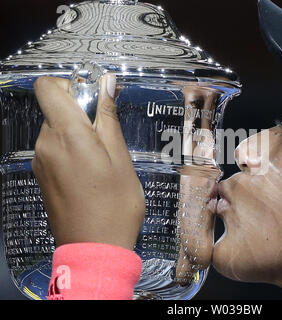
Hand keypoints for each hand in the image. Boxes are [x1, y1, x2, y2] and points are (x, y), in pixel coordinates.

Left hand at [32, 74, 145, 250]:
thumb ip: (108, 118)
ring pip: (56, 129)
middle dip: (80, 112)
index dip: (70, 84)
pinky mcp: (42, 176)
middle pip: (54, 108)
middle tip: (107, 135)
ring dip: (77, 133)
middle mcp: (45, 144)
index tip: (93, 99)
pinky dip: (71, 149)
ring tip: (102, 158)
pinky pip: (54, 149)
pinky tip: (90, 172)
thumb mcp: (120, 157)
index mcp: (66, 135)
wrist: (95, 248)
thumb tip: (105, 84)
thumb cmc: (114, 204)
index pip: (48, 87)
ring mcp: (40, 161)